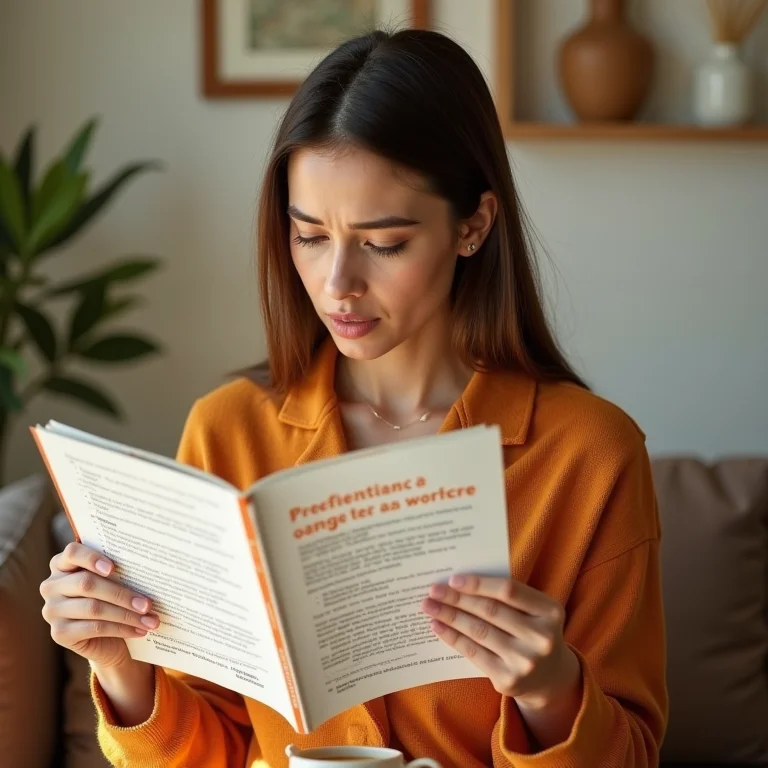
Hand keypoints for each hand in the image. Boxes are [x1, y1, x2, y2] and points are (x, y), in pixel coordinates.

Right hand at [40, 542, 158, 670]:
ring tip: (150, 620)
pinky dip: (121, 629)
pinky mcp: (59, 633)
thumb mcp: (113, 581)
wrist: (106, 637)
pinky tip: (139, 630)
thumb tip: (145, 566)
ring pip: (94, 608)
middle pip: (87, 584)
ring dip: (127, 615)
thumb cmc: (112, 598)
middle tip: (148, 604)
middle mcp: (52, 586)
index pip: (72, 553)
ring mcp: (52, 610)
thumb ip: (118, 571)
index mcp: (62, 564)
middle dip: (122, 594)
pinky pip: (94, 628)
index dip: (91, 558)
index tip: (113, 568)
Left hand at [422, 574, 580, 709]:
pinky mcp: (509, 680)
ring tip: (429, 606)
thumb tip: (458, 583)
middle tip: (433, 590)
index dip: (478, 584)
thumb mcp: (534, 610)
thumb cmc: (533, 630)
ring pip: (478, 631)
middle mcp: (542, 638)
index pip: (508, 591)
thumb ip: (507, 596)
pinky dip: (452, 637)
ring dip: (449, 616)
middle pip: (489, 611)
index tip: (452, 579)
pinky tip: (438, 627)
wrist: (550, 678)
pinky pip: (473, 653)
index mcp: (550, 612)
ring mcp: (525, 662)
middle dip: (457, 598)